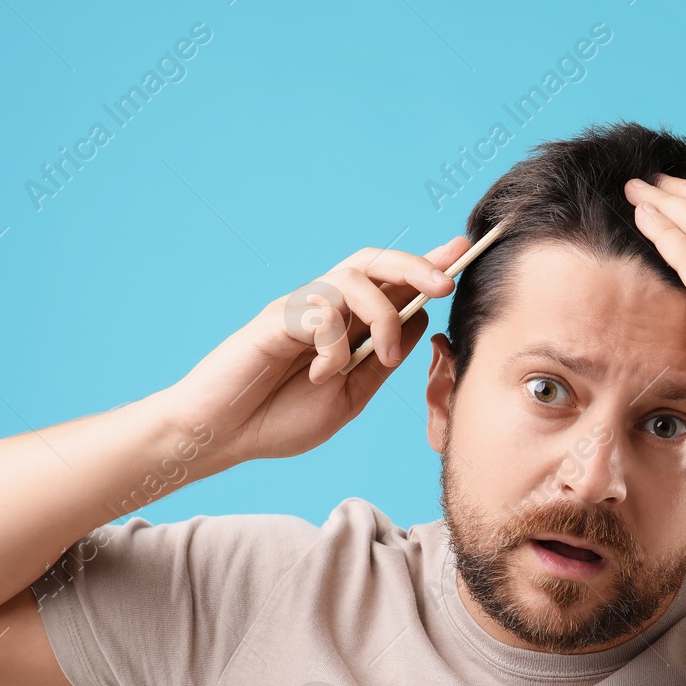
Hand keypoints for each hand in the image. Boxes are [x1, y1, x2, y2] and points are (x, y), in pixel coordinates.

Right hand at [158, 236, 469, 463]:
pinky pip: (320, 312)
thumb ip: (383, 359)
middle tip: (445, 284)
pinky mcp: (275, 319)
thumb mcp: (350, 395)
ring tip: (380, 356)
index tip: (461, 249)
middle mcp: (325, 308)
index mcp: (348, 326)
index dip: (425, 264)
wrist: (223, 436)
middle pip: (374, 262)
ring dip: (380, 316)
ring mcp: (299, 310)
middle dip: (416, 266)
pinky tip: (322, 375)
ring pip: (352, 280)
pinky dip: (334, 345)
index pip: (391, 284)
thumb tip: (422, 319)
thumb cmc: (279, 418)